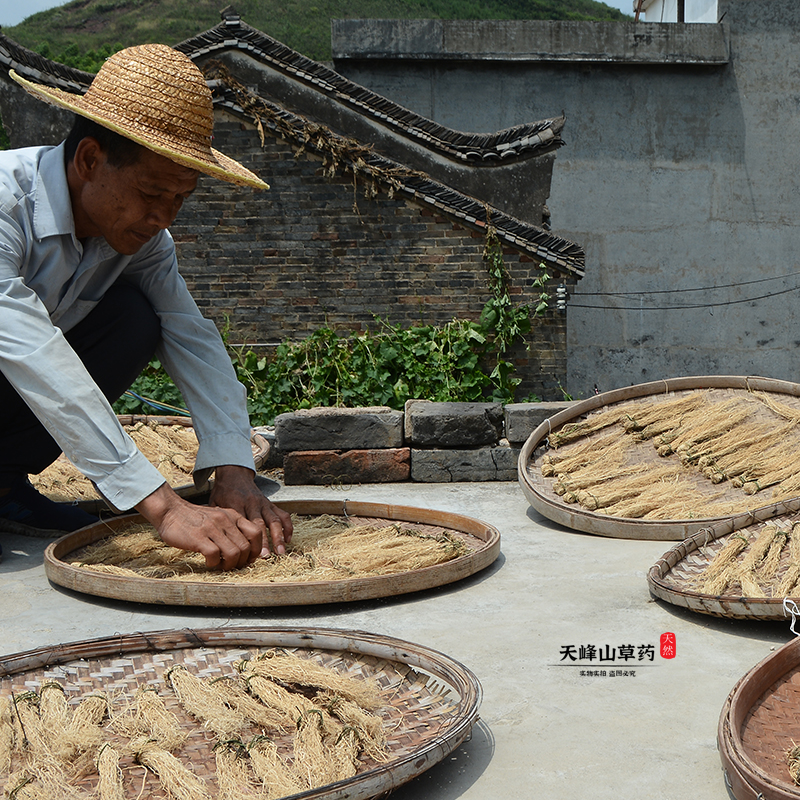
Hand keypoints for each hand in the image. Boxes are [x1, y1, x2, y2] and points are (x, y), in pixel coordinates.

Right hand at [136, 482, 266, 569]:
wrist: (170, 510)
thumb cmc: (194, 518)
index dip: (256, 549)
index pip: (256, 532)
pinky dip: (213, 564)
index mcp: (232, 515)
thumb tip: (244, 548)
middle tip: (232, 565)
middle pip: (246, 547)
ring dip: (228, 565)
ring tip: (220, 565)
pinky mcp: (199, 538)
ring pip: (234, 553)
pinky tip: (208, 562)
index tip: (248, 558)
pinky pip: (214, 555)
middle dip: (241, 561)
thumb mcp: (218, 517)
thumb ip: (231, 528)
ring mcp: (212, 529)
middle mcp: (225, 521)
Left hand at [209, 465, 292, 556]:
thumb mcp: (215, 503)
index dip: (248, 540)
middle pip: (260, 524)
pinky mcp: (270, 503)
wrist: (234, 475)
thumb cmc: (223, 492)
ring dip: (279, 537)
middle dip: (264, 541)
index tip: (250, 554)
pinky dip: (287, 526)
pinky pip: (282, 514)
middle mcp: (252, 504)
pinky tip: (288, 538)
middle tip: (266, 557)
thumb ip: (217, 521)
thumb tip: (213, 542)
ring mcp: (263, 503)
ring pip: (274, 520)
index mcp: (237, 505)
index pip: (243, 525)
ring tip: (281, 551)